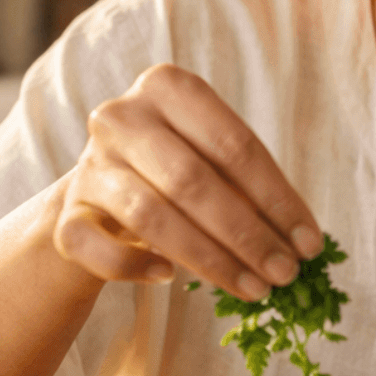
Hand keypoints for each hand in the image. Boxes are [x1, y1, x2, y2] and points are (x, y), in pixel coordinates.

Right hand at [53, 63, 322, 294]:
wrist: (101, 193)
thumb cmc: (178, 171)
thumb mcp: (215, 163)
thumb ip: (251, 190)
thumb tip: (300, 243)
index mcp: (168, 87)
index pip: (235, 145)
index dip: (278, 199)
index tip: (309, 243)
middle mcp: (121, 116)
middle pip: (194, 181)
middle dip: (248, 235)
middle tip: (286, 273)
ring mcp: (88, 165)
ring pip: (152, 216)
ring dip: (211, 260)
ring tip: (255, 289)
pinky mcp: (66, 213)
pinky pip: (98, 248)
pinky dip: (134, 266)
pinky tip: (170, 278)